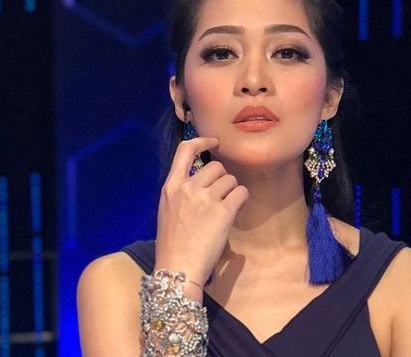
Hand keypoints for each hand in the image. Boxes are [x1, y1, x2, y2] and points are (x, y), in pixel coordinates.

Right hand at [154, 137, 248, 298]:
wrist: (177, 269)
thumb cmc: (172, 245)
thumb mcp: (168, 211)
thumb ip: (182, 193)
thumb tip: (203, 182)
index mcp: (170, 187)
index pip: (185, 150)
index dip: (202, 141)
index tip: (215, 142)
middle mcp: (187, 187)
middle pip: (216, 167)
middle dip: (222, 180)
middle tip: (221, 198)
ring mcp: (205, 198)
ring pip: (230, 180)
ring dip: (232, 192)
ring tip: (225, 210)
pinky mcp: (222, 211)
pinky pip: (241, 193)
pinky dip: (242, 200)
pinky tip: (235, 211)